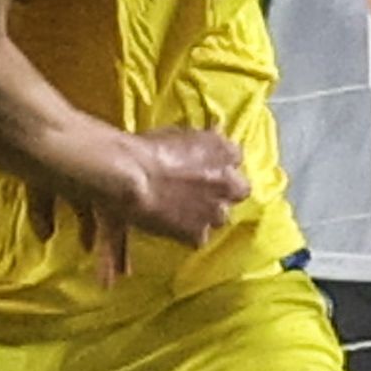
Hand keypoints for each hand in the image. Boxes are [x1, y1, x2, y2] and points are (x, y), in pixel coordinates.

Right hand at [76, 126, 248, 280]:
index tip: (207, 164)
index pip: (235, 157)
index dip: (220, 163)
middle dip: (224, 191)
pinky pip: (198, 237)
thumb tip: (212, 138)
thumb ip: (202, 142)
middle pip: (238, 191)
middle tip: (202, 190)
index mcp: (226, 152)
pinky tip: (172, 226)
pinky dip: (187, 233)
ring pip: (220, 217)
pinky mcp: (198, 234)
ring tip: (184, 211)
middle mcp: (229, 183)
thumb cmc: (150, 147)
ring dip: (207, 214)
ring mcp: (216, 212)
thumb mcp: (181, 133)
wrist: (132, 176)